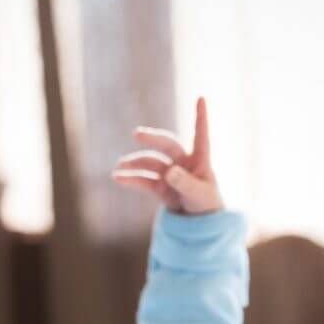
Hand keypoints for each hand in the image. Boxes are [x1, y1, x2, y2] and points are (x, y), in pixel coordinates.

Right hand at [111, 96, 223, 215]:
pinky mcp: (161, 187)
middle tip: (137, 134)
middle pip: (168, 145)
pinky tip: (117, 178)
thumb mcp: (198, 196)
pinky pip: (145, 181)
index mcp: (200, 160)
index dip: (200, 117)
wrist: (199, 225)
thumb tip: (169, 172)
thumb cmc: (206, 206)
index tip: (201, 98)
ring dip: (136, 163)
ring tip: (120, 165)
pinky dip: (131, 180)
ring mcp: (171, 174)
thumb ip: (185, 183)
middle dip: (152, 139)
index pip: (200, 135)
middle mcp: (184, 162)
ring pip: (152, 163)